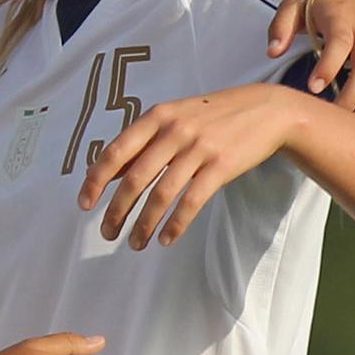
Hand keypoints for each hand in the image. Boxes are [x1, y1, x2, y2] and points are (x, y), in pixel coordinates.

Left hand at [81, 82, 310, 249]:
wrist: (269, 110)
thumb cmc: (214, 116)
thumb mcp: (174, 117)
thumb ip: (142, 142)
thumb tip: (106, 173)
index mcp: (157, 116)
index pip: (115, 152)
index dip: (96, 181)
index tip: (85, 205)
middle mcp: (175, 130)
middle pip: (135, 179)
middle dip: (117, 211)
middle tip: (107, 233)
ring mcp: (199, 148)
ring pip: (161, 194)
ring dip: (144, 224)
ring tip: (135, 244)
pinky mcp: (221, 166)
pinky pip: (191, 201)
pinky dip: (175, 224)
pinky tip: (165, 239)